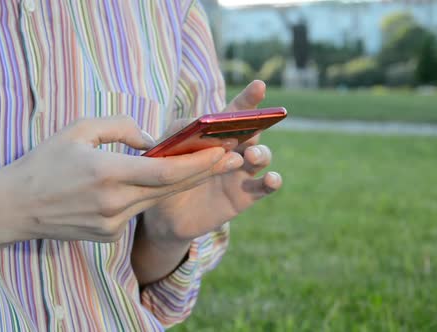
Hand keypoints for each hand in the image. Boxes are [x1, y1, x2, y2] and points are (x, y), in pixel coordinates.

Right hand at [5, 115, 238, 242]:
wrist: (15, 207)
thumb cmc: (45, 162)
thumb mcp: (79, 130)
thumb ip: (120, 127)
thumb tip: (152, 141)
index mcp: (108, 173)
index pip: (166, 171)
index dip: (198, 164)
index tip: (223, 151)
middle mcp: (114, 203)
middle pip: (171, 189)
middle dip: (205, 172)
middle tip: (234, 157)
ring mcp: (112, 224)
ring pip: (158, 201)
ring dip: (183, 184)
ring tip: (209, 166)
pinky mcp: (108, 236)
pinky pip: (137, 212)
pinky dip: (149, 196)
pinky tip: (157, 183)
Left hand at [139, 81, 281, 243]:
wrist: (164, 215)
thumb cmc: (167, 175)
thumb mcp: (165, 149)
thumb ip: (179, 131)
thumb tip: (199, 121)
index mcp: (218, 134)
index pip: (236, 112)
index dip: (248, 99)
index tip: (259, 85)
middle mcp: (235, 149)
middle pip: (255, 131)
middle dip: (260, 123)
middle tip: (254, 125)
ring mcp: (242, 172)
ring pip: (263, 156)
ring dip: (261, 153)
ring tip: (250, 156)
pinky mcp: (245, 195)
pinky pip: (265, 186)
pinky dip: (273, 180)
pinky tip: (271, 178)